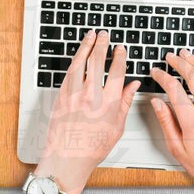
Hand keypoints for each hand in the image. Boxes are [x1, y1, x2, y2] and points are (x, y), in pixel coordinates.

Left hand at [37, 29, 139, 193]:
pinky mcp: (61, 96)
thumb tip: (133, 85)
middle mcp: (91, 95)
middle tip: (104, 35)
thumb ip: (125, 103)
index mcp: (109, 103)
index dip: (119, 56)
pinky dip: (75, 60)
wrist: (67, 158)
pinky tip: (78, 55)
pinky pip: (69, 72)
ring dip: (86, 46)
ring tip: (90, 36)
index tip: (120, 48)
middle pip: (97, 60)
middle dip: (102, 44)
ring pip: (80, 62)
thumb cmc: (91, 148)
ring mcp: (73, 94)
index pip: (116, 71)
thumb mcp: (116, 128)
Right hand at [149, 50, 193, 193]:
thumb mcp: (176, 147)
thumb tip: (157, 103)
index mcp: (192, 121)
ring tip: (186, 54)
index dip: (162, 77)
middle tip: (170, 57)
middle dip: (179, 63)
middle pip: (192, 76)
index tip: (156, 72)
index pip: (174, 89)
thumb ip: (166, 122)